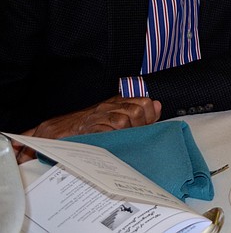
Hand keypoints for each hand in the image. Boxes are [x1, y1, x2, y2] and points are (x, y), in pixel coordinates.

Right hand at [15, 96, 161, 162]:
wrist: (60, 130)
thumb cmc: (91, 125)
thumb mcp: (117, 115)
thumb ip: (139, 113)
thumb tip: (157, 106)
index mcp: (118, 103)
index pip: (145, 103)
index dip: (150, 116)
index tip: (148, 126)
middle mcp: (109, 106)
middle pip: (136, 111)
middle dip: (140, 125)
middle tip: (135, 135)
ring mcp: (98, 116)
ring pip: (123, 120)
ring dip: (127, 132)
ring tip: (124, 139)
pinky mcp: (88, 128)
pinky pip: (105, 130)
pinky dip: (112, 136)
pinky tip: (112, 142)